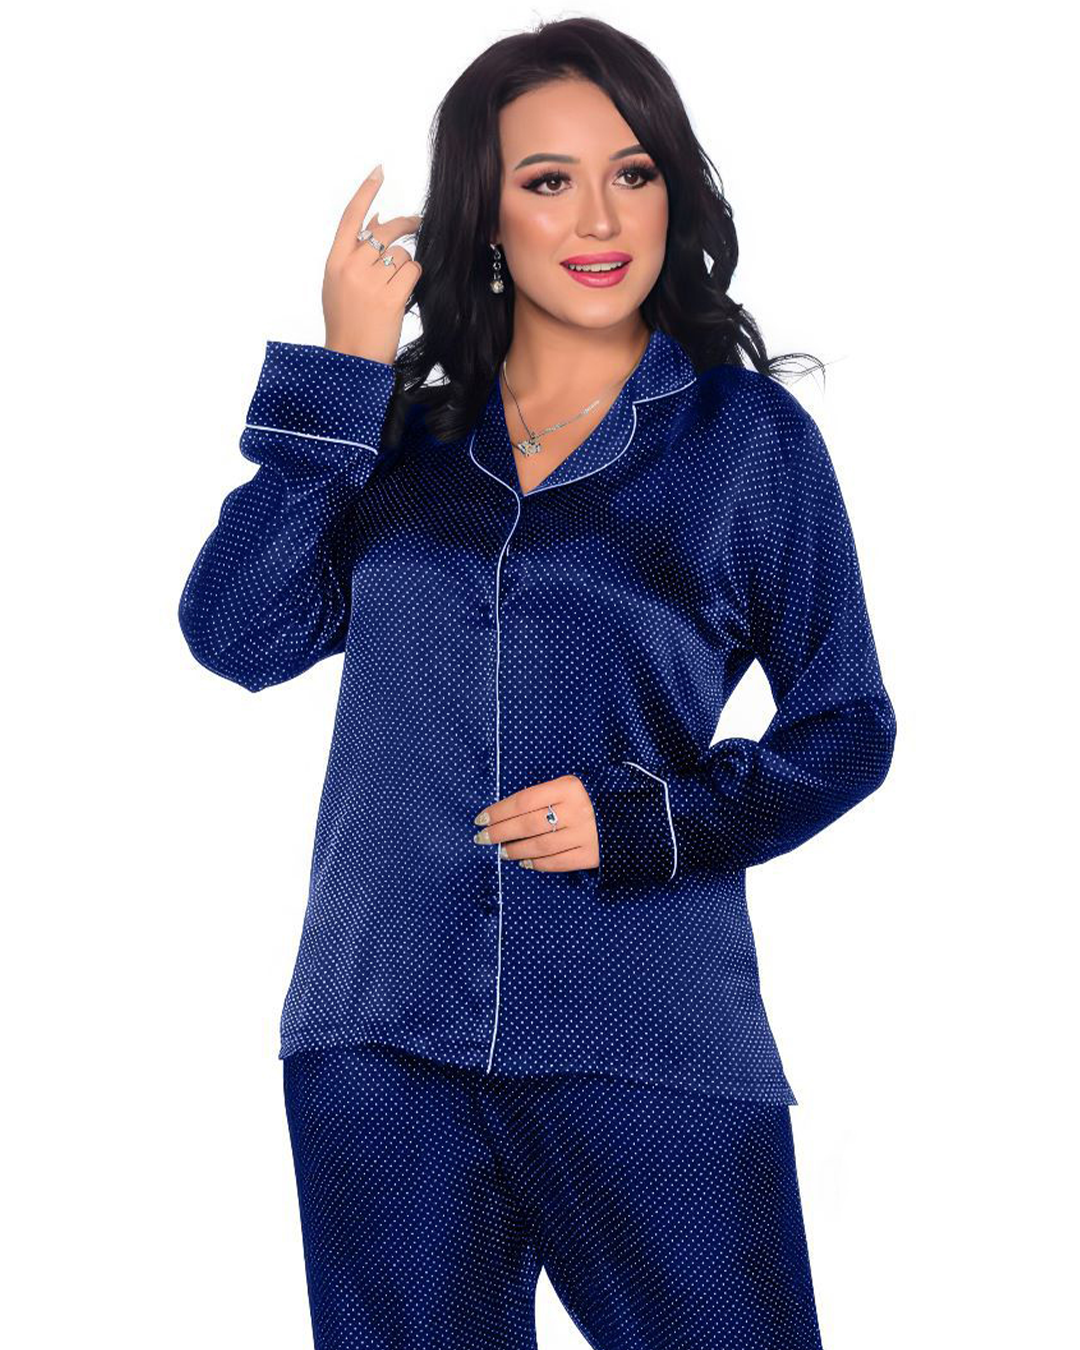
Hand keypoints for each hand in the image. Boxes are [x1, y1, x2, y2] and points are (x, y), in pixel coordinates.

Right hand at [322, 164, 422, 364]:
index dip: (366, 193)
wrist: (351, 359)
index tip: (379, 172)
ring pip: (402, 253)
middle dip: (405, 224)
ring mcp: (370, 282)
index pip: (351, 218)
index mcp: (334, 262)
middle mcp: (351, 267)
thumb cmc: (346, 321)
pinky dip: (413, 279)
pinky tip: (403, 294)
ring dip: (405, 265)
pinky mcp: (391, 296)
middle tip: (417, 222)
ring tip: (394, 288)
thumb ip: (354, 253)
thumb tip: (376, 220)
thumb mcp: (339, 284)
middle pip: (385, 231)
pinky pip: (413, 271)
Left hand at [472, 775, 598, 873]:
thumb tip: (505, 814)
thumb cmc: (591, 798)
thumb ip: (543, 796)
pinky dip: (537, 864)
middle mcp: (577, 810)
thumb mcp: (570, 787)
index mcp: (568, 787)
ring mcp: (585, 834)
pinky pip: (557, 862)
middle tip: (483, 839)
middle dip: (500, 833)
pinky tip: (524, 863)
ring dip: (515, 850)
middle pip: (527, 824)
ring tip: (502, 852)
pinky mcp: (591, 855)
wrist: (631, 816)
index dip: (499, 811)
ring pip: (540, 845)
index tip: (481, 819)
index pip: (523, 800)